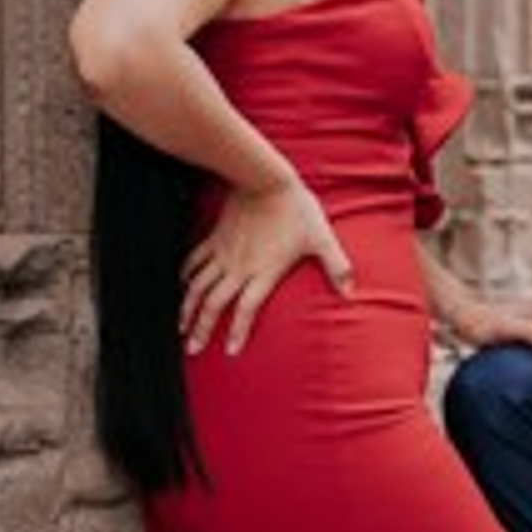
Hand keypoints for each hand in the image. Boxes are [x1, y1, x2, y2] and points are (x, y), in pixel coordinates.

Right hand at [181, 180, 353, 354]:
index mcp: (263, 272)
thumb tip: (351, 292)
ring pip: (198, 286)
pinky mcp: (215, 238)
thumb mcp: (321, 238)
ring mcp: (223, 253)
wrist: (265, 179)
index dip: (236, 332)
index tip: (229, 351)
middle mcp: (238, 268)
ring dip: (187, 308)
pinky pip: (194, 261)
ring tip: (180, 326)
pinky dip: (185, 276)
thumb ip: (336, 266)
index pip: (245, 310)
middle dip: (201, 329)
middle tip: (191, 348)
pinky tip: (180, 285)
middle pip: (213, 304)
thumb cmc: (296, 208)